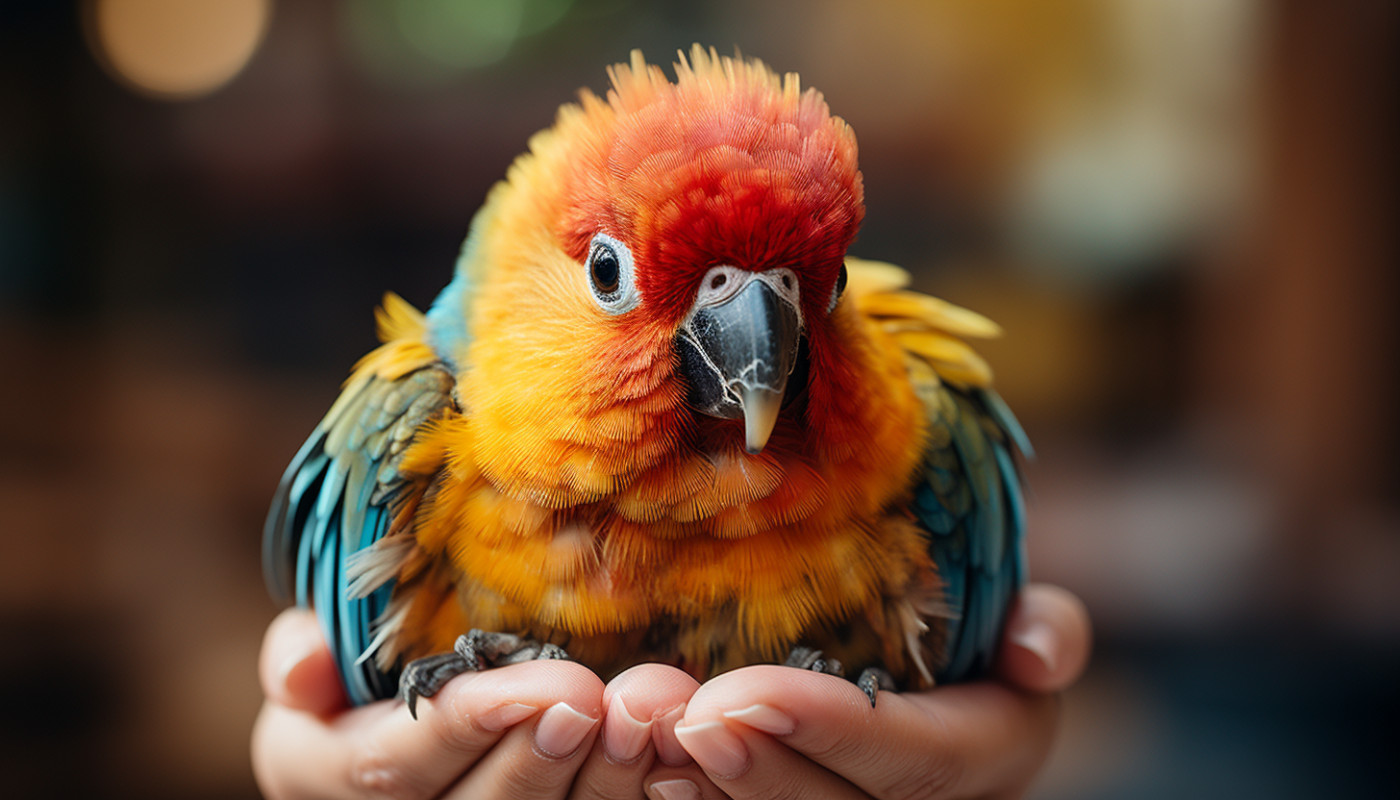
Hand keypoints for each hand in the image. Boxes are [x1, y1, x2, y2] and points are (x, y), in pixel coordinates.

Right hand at [252, 610, 610, 798]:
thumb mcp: (308, 664)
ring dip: (597, 779)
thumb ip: (299, 659)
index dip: (463, 728)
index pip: (390, 769)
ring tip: (641, 722)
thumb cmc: (348, 677)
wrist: (398, 720)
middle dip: (536, 758)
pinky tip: (664, 752)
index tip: (536, 683)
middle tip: (589, 699)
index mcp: (320, 778)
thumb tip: (306, 659)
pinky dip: (629, 790)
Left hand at [669, 583, 1091, 799]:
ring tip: (654, 747)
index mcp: (993, 752)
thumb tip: (1036, 651)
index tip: (742, 692)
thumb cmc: (971, 623)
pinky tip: (648, 779)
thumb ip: (1046, 627)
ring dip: (717, 798)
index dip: (834, 732)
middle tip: (685, 717)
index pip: (918, 759)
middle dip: (761, 772)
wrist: (925, 655)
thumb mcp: (1023, 616)